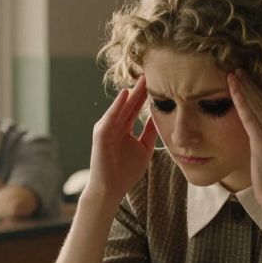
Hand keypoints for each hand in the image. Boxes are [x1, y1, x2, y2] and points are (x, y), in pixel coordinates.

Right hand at [85, 76, 157, 205]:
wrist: (111, 189)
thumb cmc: (125, 172)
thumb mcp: (144, 149)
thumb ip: (150, 133)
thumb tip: (160, 118)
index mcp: (124, 128)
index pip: (137, 108)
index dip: (147, 95)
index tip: (159, 82)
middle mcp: (114, 125)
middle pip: (130, 104)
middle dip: (141, 89)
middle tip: (152, 72)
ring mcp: (107, 128)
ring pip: (121, 107)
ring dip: (131, 93)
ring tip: (142, 78)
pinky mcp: (101, 134)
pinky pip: (111, 117)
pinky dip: (117, 105)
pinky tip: (125, 94)